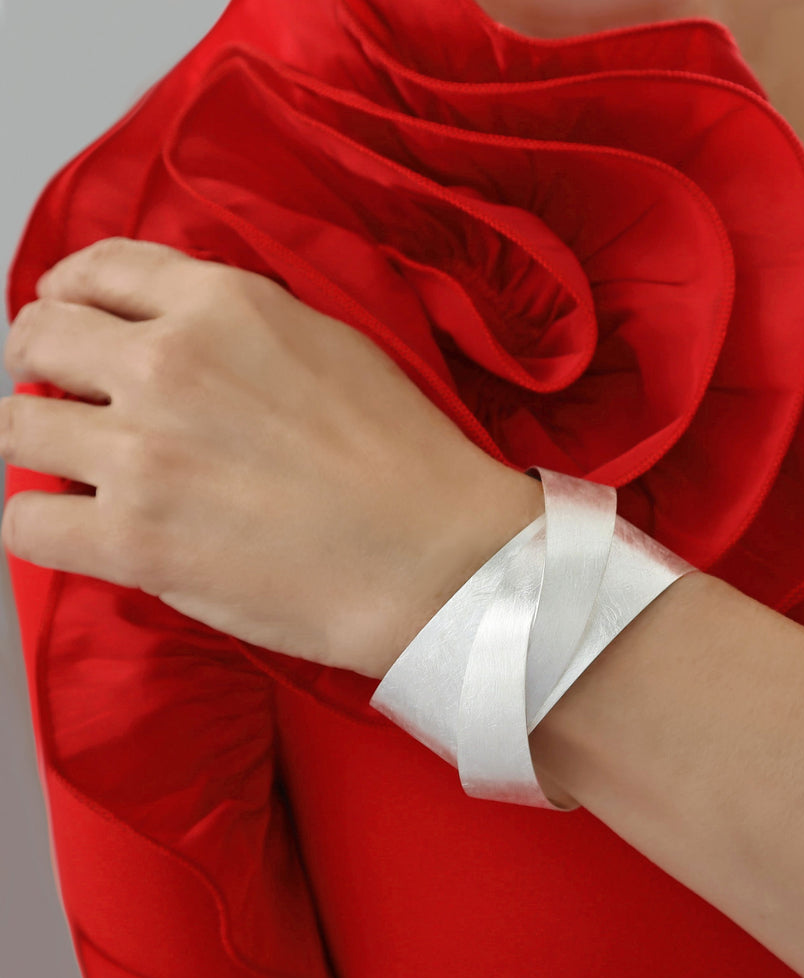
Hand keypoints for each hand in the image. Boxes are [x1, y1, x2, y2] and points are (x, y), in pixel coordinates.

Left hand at [1, 237, 544, 678]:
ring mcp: (145, 453)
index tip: (68, 321)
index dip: (69, 296)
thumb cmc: (408, 460)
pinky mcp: (136, 541)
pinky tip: (84, 529)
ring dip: (45, 446)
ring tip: (85, 471)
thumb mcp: (334, 344)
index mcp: (224, 306)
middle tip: (71, 401)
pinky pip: (25, 521)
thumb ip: (242, 323)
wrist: (438, 557)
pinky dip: (44, 524)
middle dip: (45, 367)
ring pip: (17, 428)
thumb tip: (175, 334)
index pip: (98, 270)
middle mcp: (170, 365)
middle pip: (39, 341)